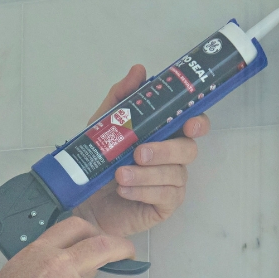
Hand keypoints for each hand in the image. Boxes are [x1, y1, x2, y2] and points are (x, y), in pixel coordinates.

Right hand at [0, 216, 133, 277]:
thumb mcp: (12, 275)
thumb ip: (37, 268)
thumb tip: (52, 277)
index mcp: (40, 252)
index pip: (73, 228)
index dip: (91, 231)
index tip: (100, 236)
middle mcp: (61, 265)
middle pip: (102, 246)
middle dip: (120, 247)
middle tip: (127, 252)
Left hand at [71, 65, 209, 237]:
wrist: (81, 202)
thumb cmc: (97, 164)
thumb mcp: (102, 127)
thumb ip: (120, 99)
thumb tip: (138, 70)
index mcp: (164, 136)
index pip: (192, 125)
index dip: (197, 123)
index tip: (189, 124)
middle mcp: (173, 158)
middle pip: (188, 150)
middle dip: (164, 151)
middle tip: (139, 153)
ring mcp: (171, 183)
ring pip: (175, 175)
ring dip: (146, 174)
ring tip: (119, 175)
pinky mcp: (164, 207)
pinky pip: (166, 197)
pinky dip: (143, 191)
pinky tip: (124, 191)